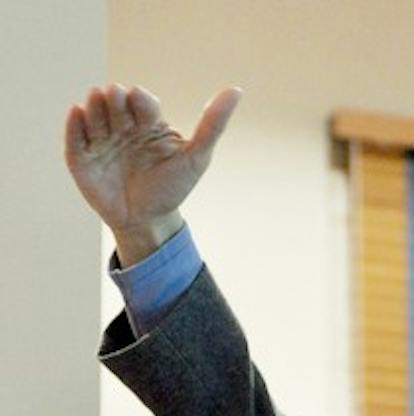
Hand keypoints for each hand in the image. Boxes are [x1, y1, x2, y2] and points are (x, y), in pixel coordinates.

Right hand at [65, 84, 241, 264]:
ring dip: (95, 107)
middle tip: (116, 101)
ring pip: (92, 112)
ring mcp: (100, 140)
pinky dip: (74, 124)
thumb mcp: (196, 158)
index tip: (139, 104)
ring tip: (100, 110)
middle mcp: (122, 125)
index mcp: (147, 121)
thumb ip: (213, 125)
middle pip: (114, 101)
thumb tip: (236, 91)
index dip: (138, 99)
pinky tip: (78, 113)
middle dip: (114, 99)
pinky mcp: (81, 157)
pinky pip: (74, 136)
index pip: (140, 100)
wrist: (149, 223)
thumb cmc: (173, 188)